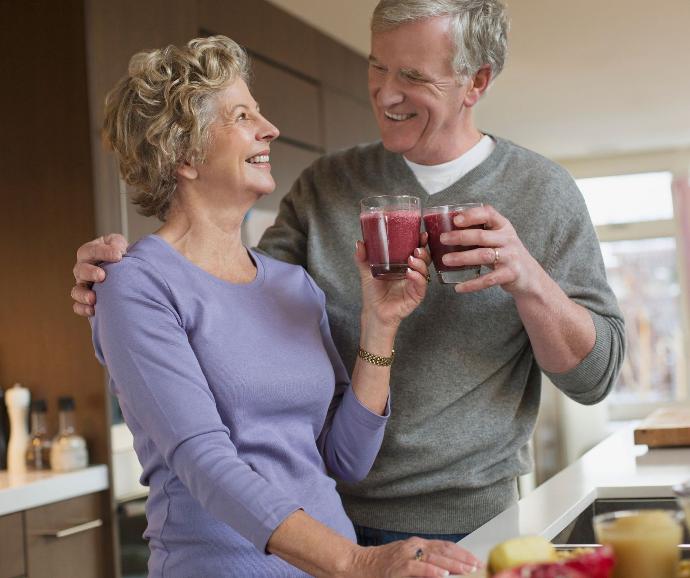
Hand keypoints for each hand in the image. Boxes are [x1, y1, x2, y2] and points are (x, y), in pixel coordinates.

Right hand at [71, 234, 127, 316]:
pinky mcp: (86, 300)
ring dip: (83, 294)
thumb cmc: (121, 255)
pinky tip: (93, 310)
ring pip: (76, 290)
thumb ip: (117, 244)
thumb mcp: (119, 244)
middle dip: (90, 273)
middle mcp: (83, 269)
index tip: (118, 256)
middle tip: (102, 276)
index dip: (103, 252)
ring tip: (93, 298)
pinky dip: (83, 309)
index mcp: (89, 253)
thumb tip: (117, 251)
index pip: (91, 250)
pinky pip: (78, 306)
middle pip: (80, 270)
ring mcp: (83, 285)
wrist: (126, 271)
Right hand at [350, 537, 482, 576]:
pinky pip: (419, 568)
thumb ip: (424, 562)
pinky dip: (432, 570)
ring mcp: (406, 555)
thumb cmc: (383, 566)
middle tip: (478, 565)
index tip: (476, 560)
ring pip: (435, 557)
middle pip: (444, 550)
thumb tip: (447, 569)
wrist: (358, 564)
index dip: (462, 553)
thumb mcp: (406, 561)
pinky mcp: (399, 567)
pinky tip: (443, 574)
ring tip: (467, 569)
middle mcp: (414, 546)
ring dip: (453, 564)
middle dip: (463, 558)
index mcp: (417, 544)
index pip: (445, 546)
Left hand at [355, 233, 430, 329]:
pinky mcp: (417, 294)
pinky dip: (417, 277)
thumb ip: (363, 257)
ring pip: (425, 270)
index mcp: (403, 263)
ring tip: (411, 259)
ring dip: (421, 263)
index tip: (421, 234)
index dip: (420, 241)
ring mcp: (415, 283)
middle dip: (423, 251)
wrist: (374, 311)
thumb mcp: (367, 271)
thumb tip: (359, 243)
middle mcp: (412, 271)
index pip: (415, 249)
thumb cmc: (373, 291)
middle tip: (416, 248)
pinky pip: (421, 284)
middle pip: (424, 258)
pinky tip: (410, 273)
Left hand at [438, 204, 541, 295]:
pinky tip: (458, 287)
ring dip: (462, 257)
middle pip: (481, 236)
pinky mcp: (510, 274)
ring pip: (483, 256)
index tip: (455, 219)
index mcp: (503, 226)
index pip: (489, 214)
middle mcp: (508, 239)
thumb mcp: (498, 238)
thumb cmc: (506, 253)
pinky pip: (488, 279)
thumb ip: (481, 232)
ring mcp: (510, 257)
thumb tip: (447, 229)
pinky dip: (472, 284)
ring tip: (445, 260)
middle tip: (443, 239)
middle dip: (460, 237)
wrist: (530, 276)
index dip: (472, 215)